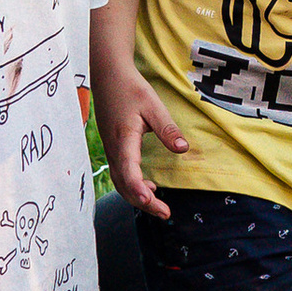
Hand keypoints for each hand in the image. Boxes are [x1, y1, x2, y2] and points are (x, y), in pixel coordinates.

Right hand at [97, 65, 184, 219]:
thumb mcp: (153, 106)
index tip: (151, 201)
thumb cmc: (131, 89)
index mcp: (123, 139)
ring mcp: (111, 150)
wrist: (108, 76)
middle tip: (165, 213)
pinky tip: (148, 188)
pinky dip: (132, 186)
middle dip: (143, 203)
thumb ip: (167, 129)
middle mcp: (114, 149)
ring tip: (158, 207)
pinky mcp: (112, 148)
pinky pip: (120, 174)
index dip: (138, 188)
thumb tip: (183, 148)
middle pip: (124, 185)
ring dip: (137, 197)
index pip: (128, 171)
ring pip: (120, 182)